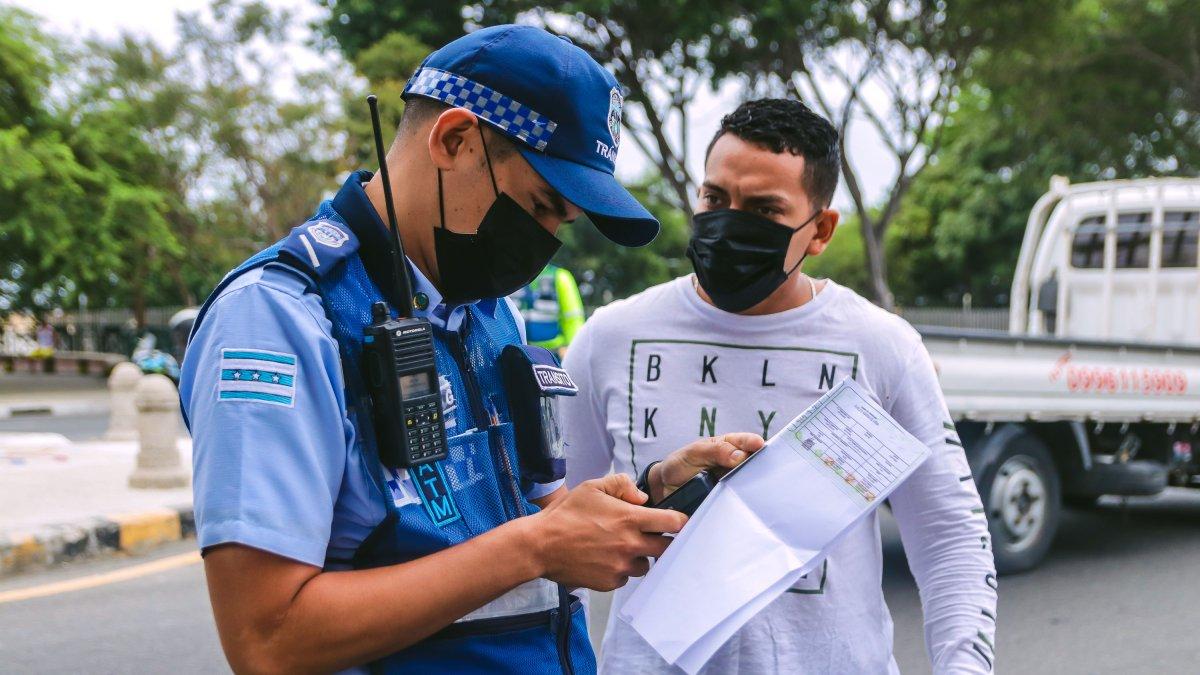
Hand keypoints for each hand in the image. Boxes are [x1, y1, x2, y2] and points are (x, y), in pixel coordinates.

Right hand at [529, 474, 687, 590]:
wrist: (541, 545)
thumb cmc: (565, 515)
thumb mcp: (592, 487)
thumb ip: (622, 485)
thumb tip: (642, 498)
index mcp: (629, 519)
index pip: (673, 522)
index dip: (679, 521)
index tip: (677, 521)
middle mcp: (629, 545)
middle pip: (666, 548)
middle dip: (662, 541)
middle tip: (650, 535)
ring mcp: (620, 567)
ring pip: (645, 565)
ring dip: (639, 557)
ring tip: (619, 547)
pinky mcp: (610, 582)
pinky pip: (625, 577)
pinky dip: (620, 570)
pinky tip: (604, 559)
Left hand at [648, 432, 765, 502]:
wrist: (664, 490)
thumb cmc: (680, 465)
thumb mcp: (693, 453)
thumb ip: (714, 451)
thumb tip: (740, 455)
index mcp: (726, 447)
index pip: (744, 442)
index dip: (752, 442)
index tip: (758, 444)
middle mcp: (733, 465)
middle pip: (753, 463)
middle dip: (761, 463)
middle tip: (765, 465)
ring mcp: (732, 484)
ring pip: (749, 484)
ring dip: (754, 484)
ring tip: (761, 484)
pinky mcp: (727, 502)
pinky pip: (739, 502)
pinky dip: (743, 502)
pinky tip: (749, 503)